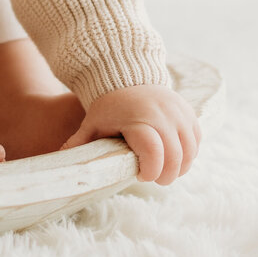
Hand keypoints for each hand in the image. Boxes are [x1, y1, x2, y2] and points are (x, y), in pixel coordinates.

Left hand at [60, 83, 200, 184]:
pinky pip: (196, 140)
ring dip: (180, 166)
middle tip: (154, 179)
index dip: (151, 170)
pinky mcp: (189, 112)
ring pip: (190, 150)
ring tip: (164, 170)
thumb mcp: (92, 124)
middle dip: (166, 175)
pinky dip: (189, 153)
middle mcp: (162, 115)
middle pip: (175, 156)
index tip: (141, 176)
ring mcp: (179, 112)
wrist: (128, 76)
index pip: (153, 151)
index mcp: (138, 119)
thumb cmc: (108, 106)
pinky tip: (174, 157)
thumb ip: (80, 144)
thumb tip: (61, 162)